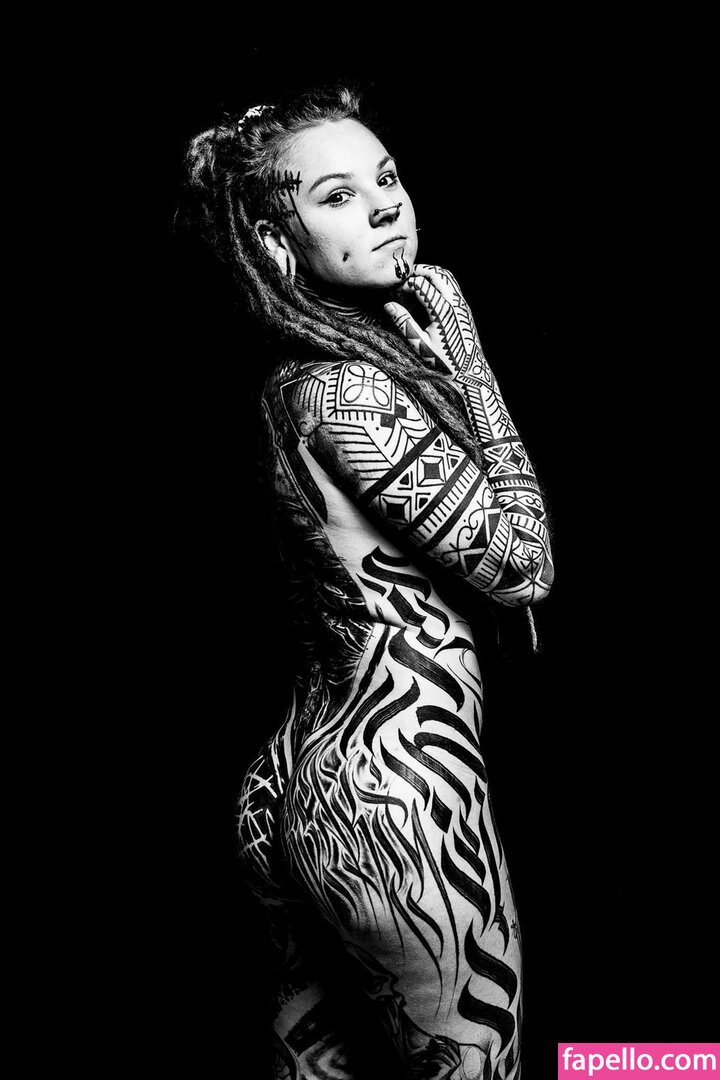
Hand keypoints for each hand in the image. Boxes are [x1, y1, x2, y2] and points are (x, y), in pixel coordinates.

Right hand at [383, 264, 487, 383]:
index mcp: (442, 311)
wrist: (470, 373)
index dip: (405, 285)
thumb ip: (403, 322)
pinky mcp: (465, 309)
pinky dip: (439, 282)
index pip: (420, 285)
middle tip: (404, 280)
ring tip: (415, 282)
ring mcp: (462, 305)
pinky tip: (429, 292)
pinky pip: (453, 286)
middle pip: (436, 274)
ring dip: (430, 274)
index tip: (396, 294)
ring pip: (447, 276)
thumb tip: (388, 304)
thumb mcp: (419, 344)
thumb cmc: (444, 363)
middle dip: (418, 272)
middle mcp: (454, 303)